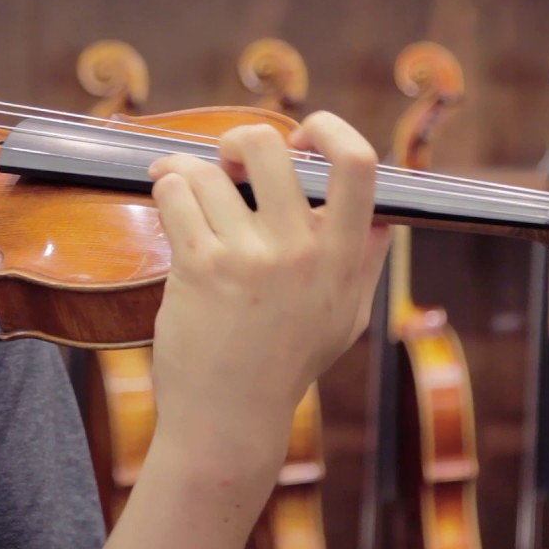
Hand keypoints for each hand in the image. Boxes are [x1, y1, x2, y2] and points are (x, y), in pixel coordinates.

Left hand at [147, 111, 389, 455]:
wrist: (230, 419)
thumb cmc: (284, 364)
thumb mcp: (347, 317)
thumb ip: (366, 262)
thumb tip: (382, 213)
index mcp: (345, 258)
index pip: (359, 165)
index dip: (329, 130)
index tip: (303, 134)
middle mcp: (303, 253)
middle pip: (269, 147)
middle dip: (240, 138)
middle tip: (228, 157)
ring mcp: (251, 260)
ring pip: (208, 171)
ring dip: (187, 168)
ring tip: (182, 185)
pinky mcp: (202, 269)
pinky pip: (177, 193)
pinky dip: (165, 186)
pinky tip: (167, 198)